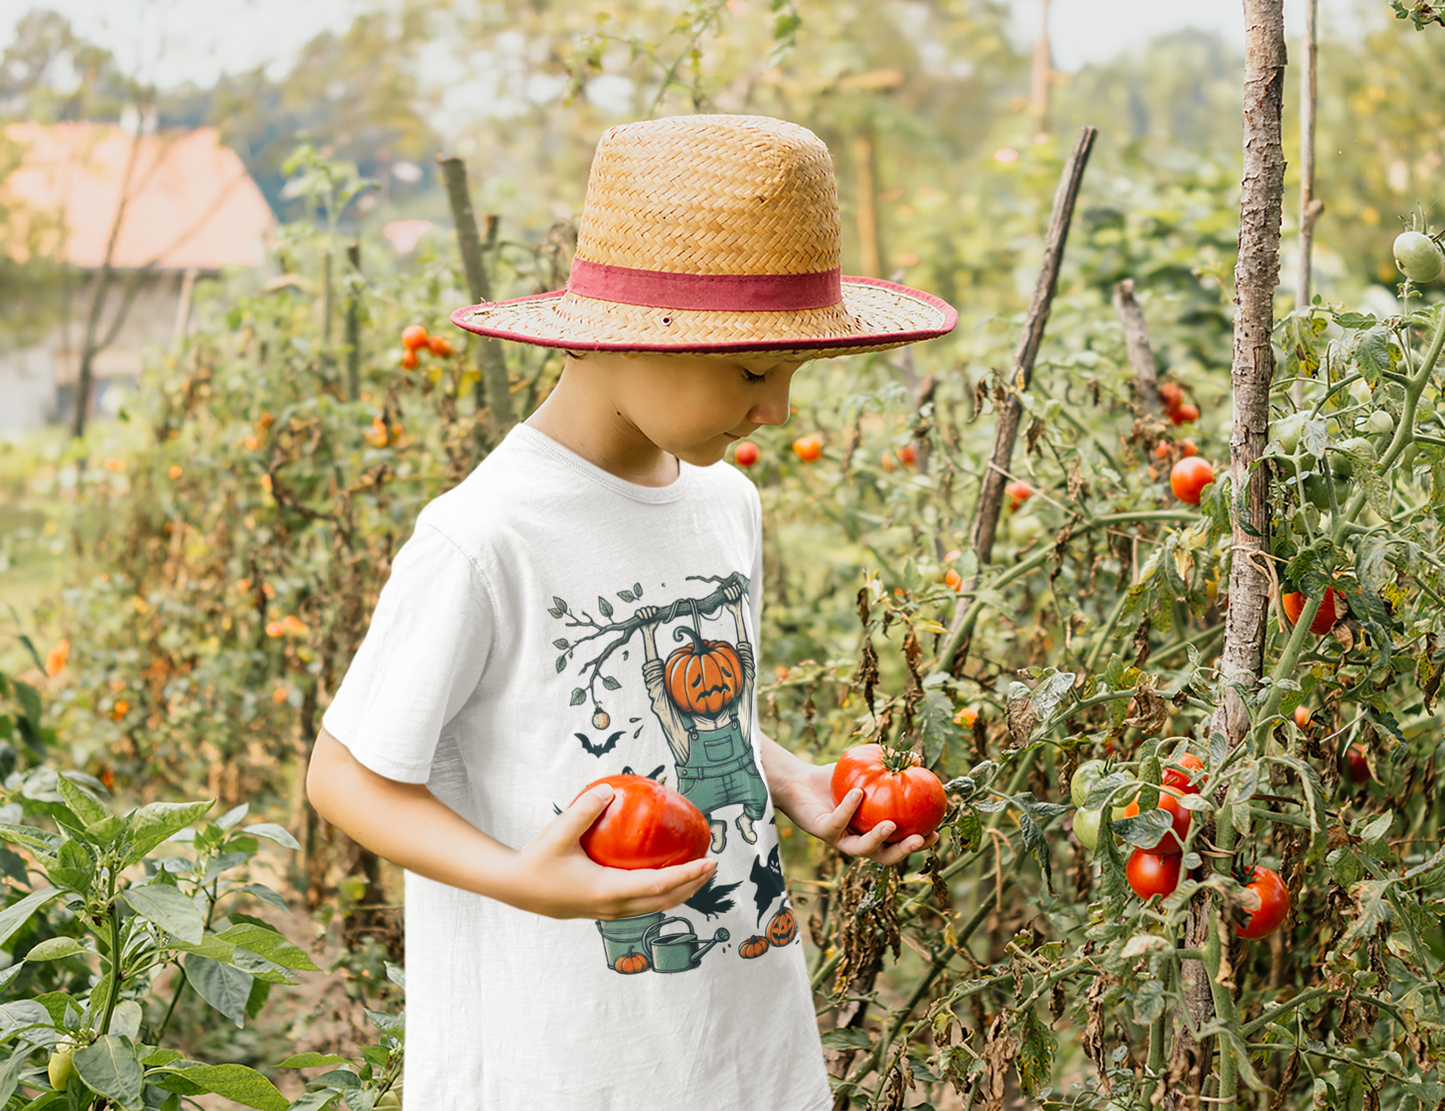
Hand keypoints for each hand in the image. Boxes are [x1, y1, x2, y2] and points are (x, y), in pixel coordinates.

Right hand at [504, 784, 715, 919]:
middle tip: (712, 865)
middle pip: (664, 901)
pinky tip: (660, 874)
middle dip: (692, 885)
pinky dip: (659, 892)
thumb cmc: (536, 859)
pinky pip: (640, 903)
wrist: (514, 888)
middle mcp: (613, 907)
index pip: (659, 885)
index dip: (688, 875)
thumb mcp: (558, 832)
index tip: (710, 862)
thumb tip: (610, 789)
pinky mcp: (601, 910)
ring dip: (678, 892)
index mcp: (608, 891)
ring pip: (653, 906)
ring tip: (695, 873)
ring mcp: (607, 912)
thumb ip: (584, 810)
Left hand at [779, 762, 937, 865]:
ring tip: (891, 825)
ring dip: (877, 839)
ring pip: (860, 849)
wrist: (799, 781)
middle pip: (884, 857)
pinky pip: (837, 821)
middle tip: (920, 839)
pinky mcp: (821, 831)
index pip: (898, 845)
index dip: (918, 845)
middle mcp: (856, 841)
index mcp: (870, 833)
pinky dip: (848, 808)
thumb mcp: (864, 769)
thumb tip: (917, 758)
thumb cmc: (834, 779)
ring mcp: (839, 839)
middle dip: (904, 852)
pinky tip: (859, 792)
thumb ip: (889, 765)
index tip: (936, 833)